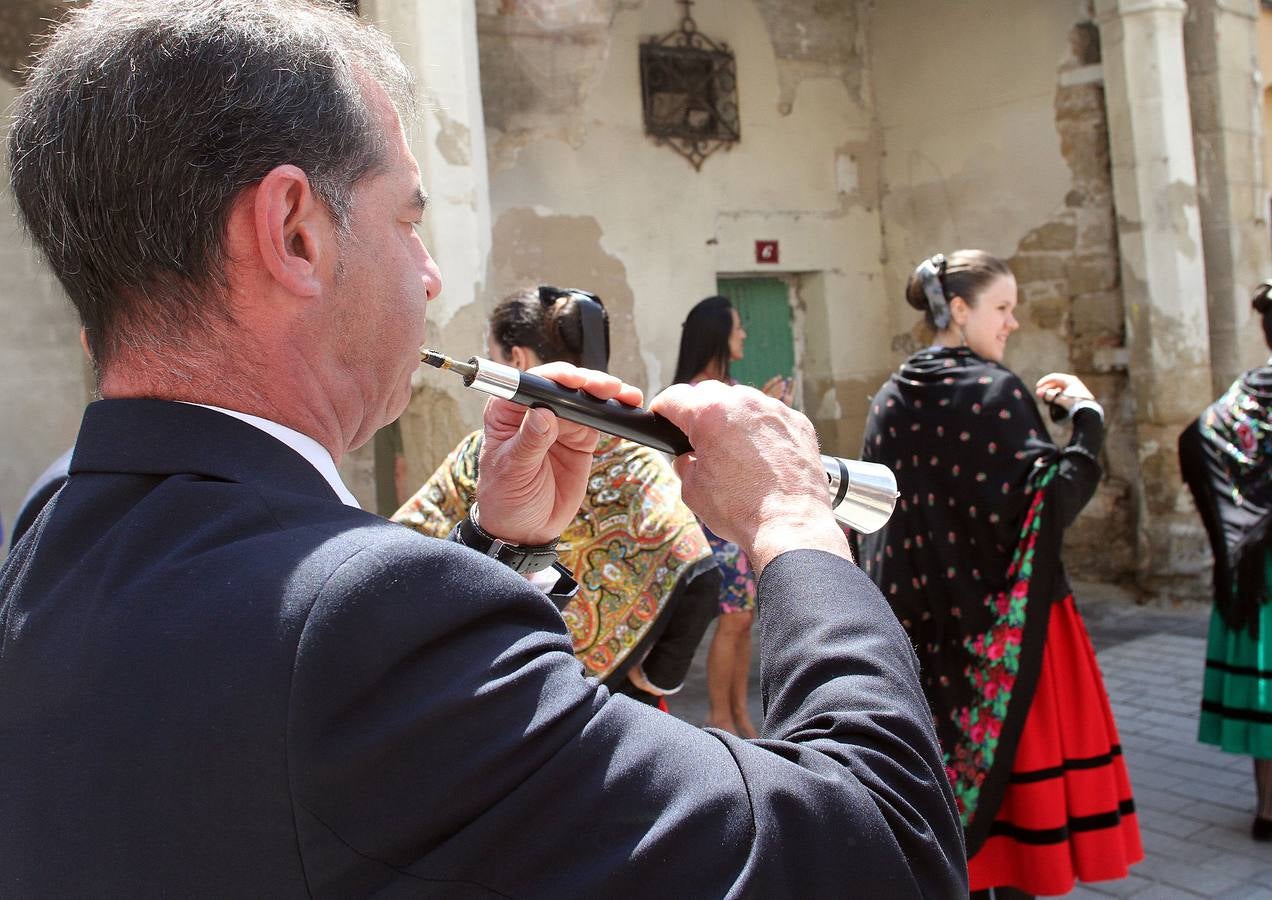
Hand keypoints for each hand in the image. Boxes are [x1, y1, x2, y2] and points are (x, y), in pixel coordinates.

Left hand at [476, 362, 642, 545]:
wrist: (526, 529)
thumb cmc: (506, 498)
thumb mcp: (513, 471)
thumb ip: (529, 441)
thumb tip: (543, 413)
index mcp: (507, 412)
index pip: (530, 384)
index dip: (554, 378)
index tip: (574, 381)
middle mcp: (534, 411)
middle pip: (562, 386)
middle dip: (586, 383)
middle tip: (607, 388)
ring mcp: (560, 424)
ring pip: (584, 399)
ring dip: (606, 394)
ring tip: (625, 396)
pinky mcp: (581, 438)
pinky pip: (599, 420)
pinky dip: (614, 412)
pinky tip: (627, 407)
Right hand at [650, 380, 849, 573]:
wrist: (790, 526)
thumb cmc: (741, 511)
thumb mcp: (693, 491)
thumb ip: (684, 464)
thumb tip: (688, 458)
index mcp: (710, 415)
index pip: (674, 397)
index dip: (663, 409)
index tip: (663, 417)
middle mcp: (743, 403)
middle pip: (709, 393)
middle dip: (698, 411)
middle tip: (698, 438)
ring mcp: (775, 410)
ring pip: (743, 401)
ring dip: (732, 417)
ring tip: (733, 450)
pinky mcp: (798, 422)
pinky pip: (770, 416)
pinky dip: (761, 429)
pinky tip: (762, 456)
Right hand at [1035, 372, 1093, 410]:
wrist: (1086, 411)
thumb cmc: (1073, 403)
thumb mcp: (1059, 398)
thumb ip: (1048, 395)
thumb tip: (1041, 393)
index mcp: (1070, 379)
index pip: (1053, 377)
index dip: (1044, 381)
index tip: (1037, 387)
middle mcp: (1073, 382)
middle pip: (1056, 383)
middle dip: (1046, 388)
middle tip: (1039, 394)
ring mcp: (1075, 389)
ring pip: (1059, 389)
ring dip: (1051, 392)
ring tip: (1045, 399)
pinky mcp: (1076, 396)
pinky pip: (1063, 393)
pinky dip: (1057, 396)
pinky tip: (1053, 401)